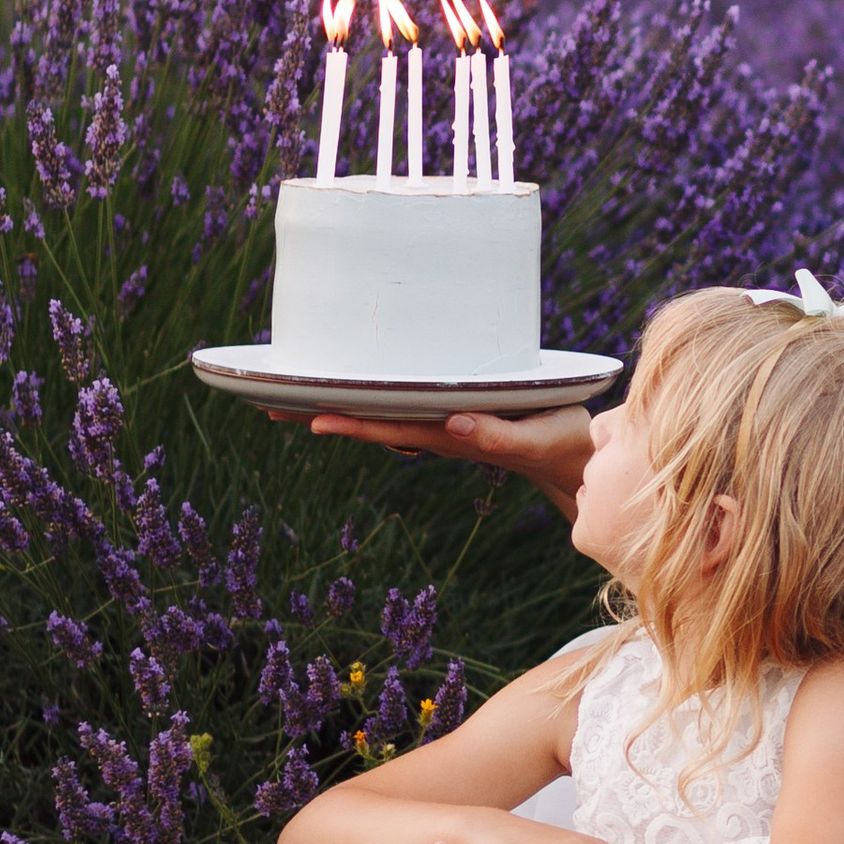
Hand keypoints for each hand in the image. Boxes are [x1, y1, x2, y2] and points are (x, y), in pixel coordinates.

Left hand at [279, 403, 595, 518]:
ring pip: (381, 414)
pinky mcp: (453, 412)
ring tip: (292, 396)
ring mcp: (442, 423)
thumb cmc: (562, 442)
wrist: (575, 457)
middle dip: (321, 413)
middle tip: (268, 404)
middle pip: (371, 422)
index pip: (391, 428)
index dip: (350, 423)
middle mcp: (437, 430)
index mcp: (452, 434)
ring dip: (338, 405)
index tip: (308, 417)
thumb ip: (498, 434)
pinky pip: (401, 403)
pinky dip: (370, 396)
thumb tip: (451, 425)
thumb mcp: (538, 436)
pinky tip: (357, 385)